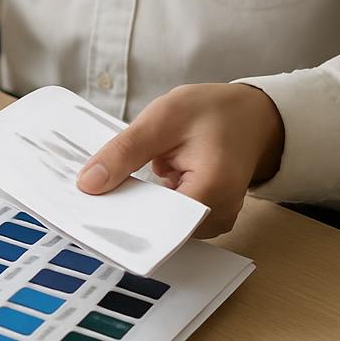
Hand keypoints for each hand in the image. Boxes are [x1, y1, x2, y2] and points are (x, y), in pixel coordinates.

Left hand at [75, 83, 284, 237]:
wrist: (252, 115)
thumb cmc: (212, 111)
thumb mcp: (162, 118)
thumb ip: (124, 152)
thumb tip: (87, 184)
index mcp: (212, 189)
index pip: (158, 223)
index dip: (120, 218)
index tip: (87, 212)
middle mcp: (218, 216)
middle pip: (159, 229)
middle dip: (123, 214)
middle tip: (87, 199)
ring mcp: (215, 221)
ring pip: (163, 227)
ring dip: (135, 210)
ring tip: (106, 192)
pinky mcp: (207, 219)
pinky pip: (171, 220)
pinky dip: (149, 206)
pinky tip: (128, 191)